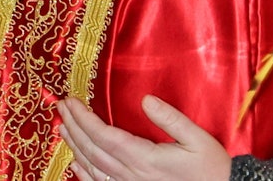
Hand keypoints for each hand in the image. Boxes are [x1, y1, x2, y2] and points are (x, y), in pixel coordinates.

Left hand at [58, 95, 231, 180]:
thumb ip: (170, 118)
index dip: (84, 119)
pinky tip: (75, 164)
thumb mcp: (197, 138)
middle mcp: (132, 176)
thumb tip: (146, 99)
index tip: (71, 102)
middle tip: (60, 108)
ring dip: (75, 147)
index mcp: (146, 158)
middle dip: (74, 127)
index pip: (105, 136)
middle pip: (93, 150)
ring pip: (93, 168)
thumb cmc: (211, 167)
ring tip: (63, 128)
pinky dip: (84, 175)